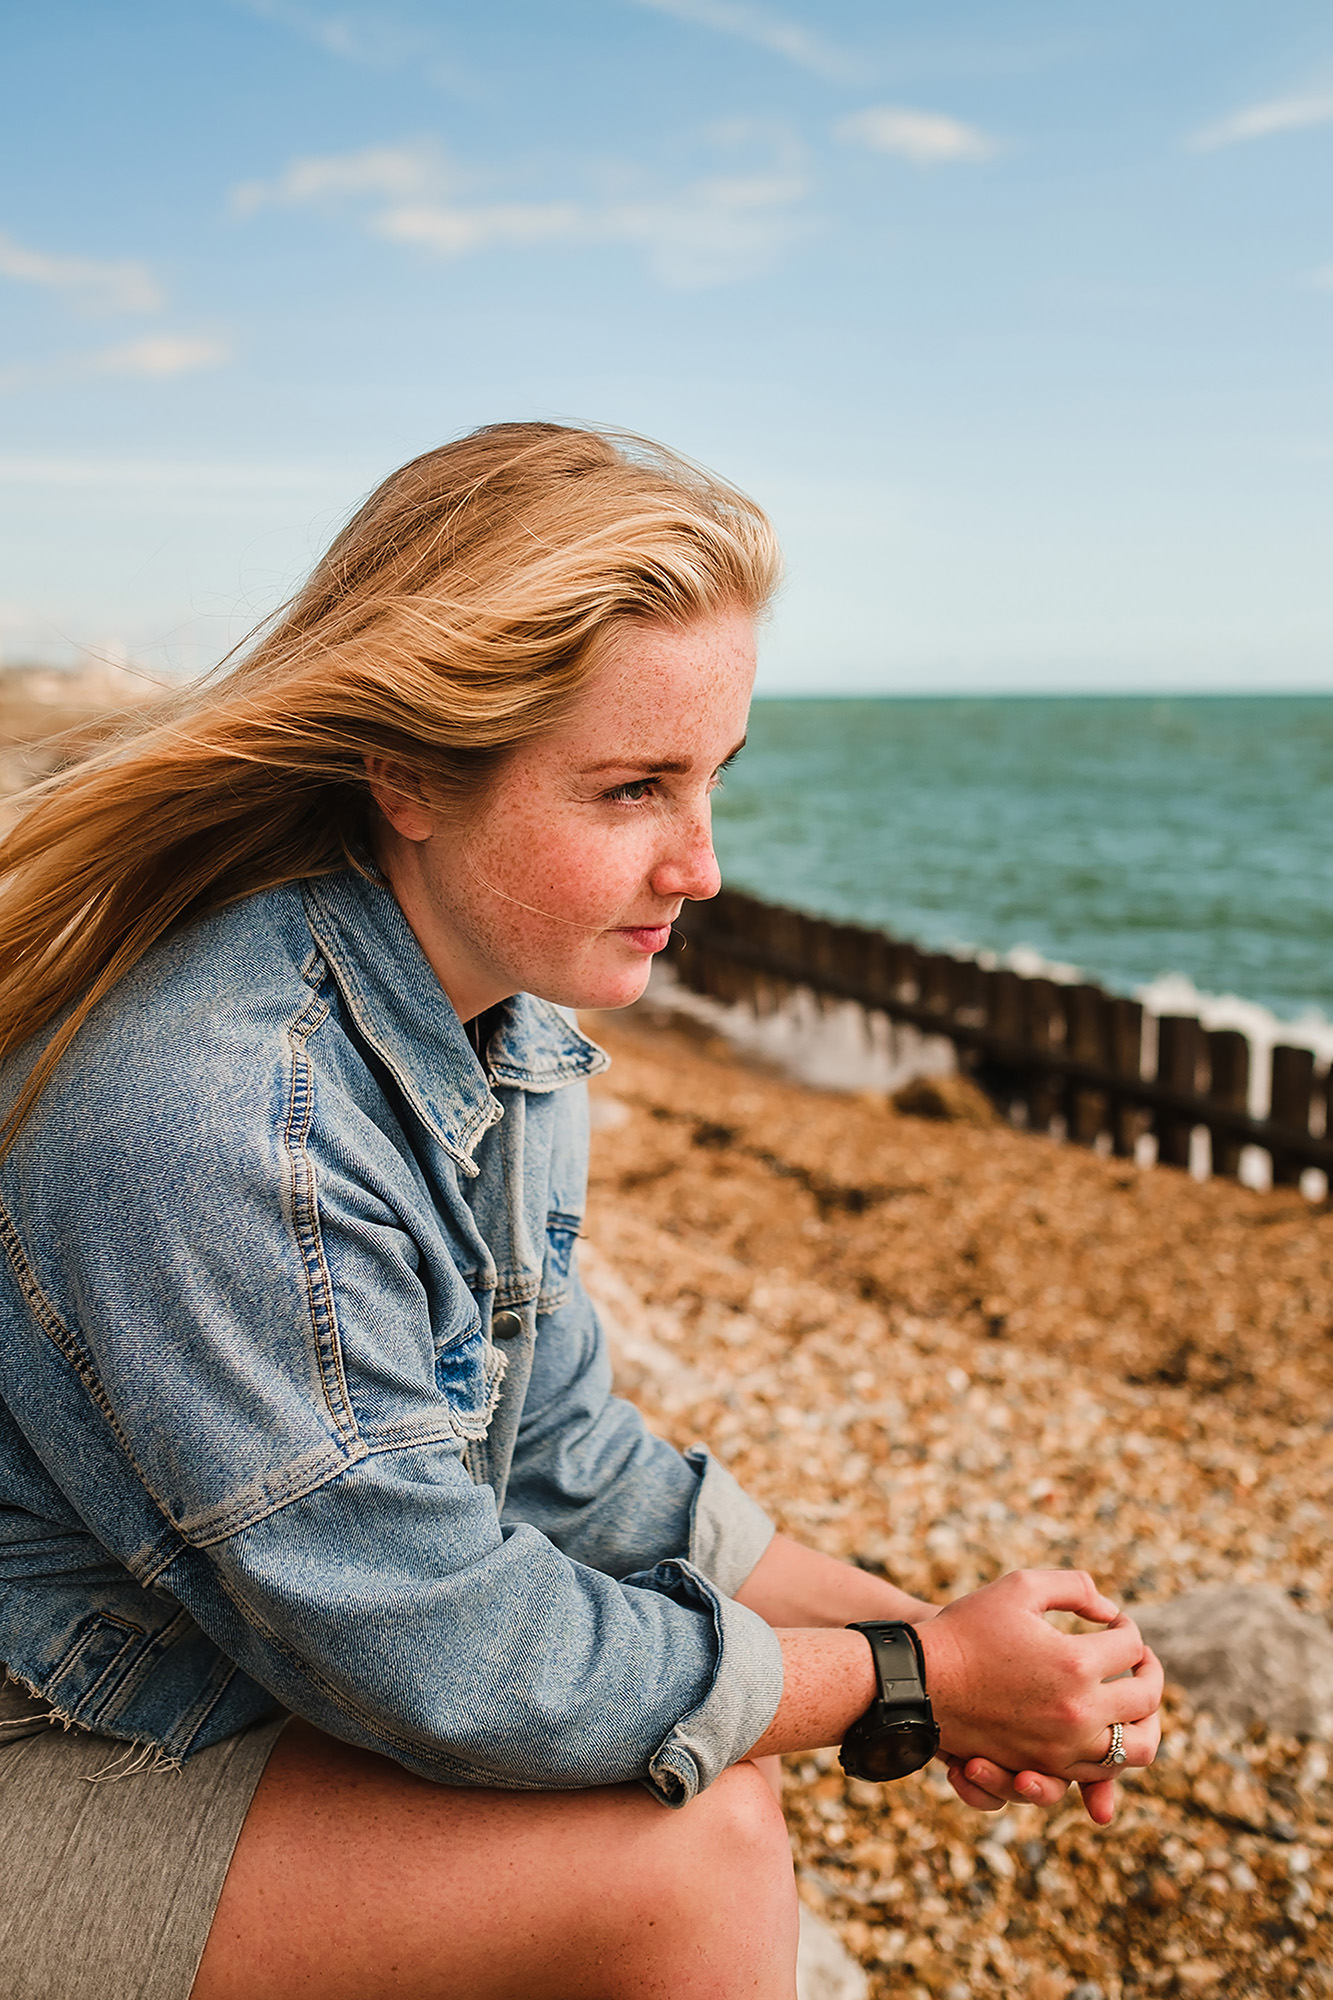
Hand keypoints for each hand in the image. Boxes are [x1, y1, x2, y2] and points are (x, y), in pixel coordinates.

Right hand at [916, 1568, 1161, 1819]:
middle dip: (1150, 1673)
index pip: (1131, 1646)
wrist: (922, 1681)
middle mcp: (1078, 1712)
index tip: (1114, 1621)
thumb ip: (1075, 1587)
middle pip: (1146, 1698)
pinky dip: (1113, 1749)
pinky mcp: (1046, 1768)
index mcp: (1075, 1663)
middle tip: (1141, 1659)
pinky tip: (1103, 1726)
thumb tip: (1110, 1611)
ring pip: (1137, 1749)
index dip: (1128, 1627)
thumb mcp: (1020, 1586)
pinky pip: (1101, 1770)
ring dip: (1145, 1721)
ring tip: (1134, 1700)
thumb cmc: (967, 1628)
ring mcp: (1064, 1748)